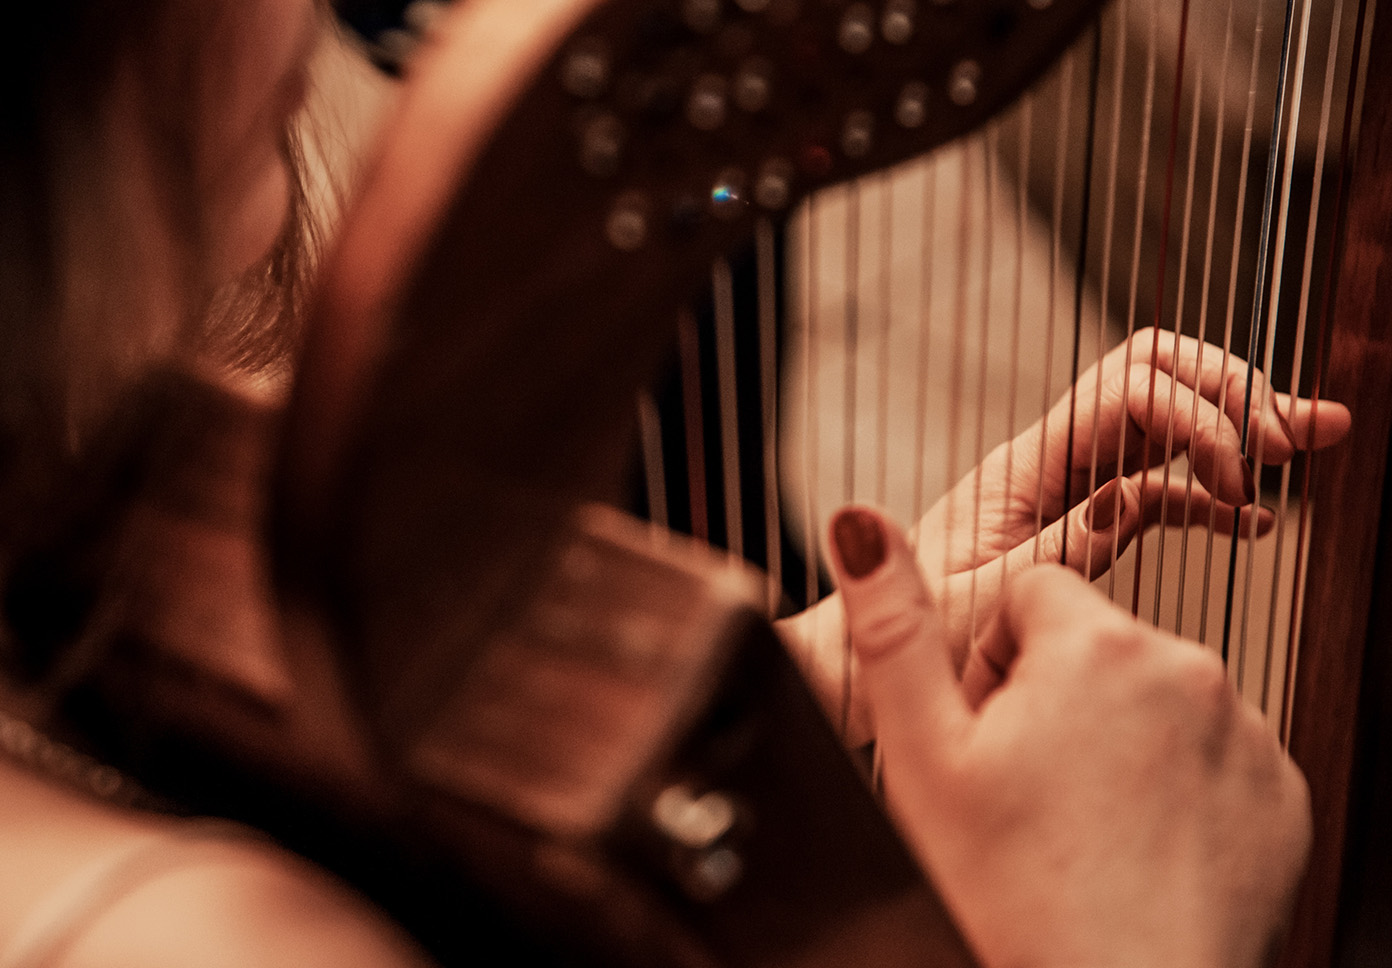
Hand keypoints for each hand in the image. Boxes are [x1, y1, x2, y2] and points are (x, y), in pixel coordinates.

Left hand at [778, 330, 1349, 738]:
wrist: (862, 664)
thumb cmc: (905, 641)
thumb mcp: (987, 602)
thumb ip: (1060, 550)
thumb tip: (1125, 497)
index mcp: (1022, 468)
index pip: (1128, 390)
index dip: (1198, 417)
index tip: (1238, 483)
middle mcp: (1046, 462)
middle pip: (1151, 377)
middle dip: (1232, 387)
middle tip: (1299, 428)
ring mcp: (1062, 489)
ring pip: (1160, 426)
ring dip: (1235, 424)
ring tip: (1313, 438)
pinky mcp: (1073, 525)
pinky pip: (1152, 490)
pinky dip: (1205, 496)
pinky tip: (1251, 521)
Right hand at [828, 505, 1310, 967]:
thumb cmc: (1011, 898)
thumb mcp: (923, 753)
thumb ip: (892, 624)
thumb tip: (860, 523)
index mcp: (1097, 647)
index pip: (1031, 594)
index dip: (989, 661)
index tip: (982, 732)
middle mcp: (1189, 673)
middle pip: (1093, 645)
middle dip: (1051, 696)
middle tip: (1019, 790)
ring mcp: (1245, 737)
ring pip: (1152, 700)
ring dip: (1112, 739)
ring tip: (1071, 827)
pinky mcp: (1280, 798)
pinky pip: (1211, 756)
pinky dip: (1172, 786)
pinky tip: (1127, 847)